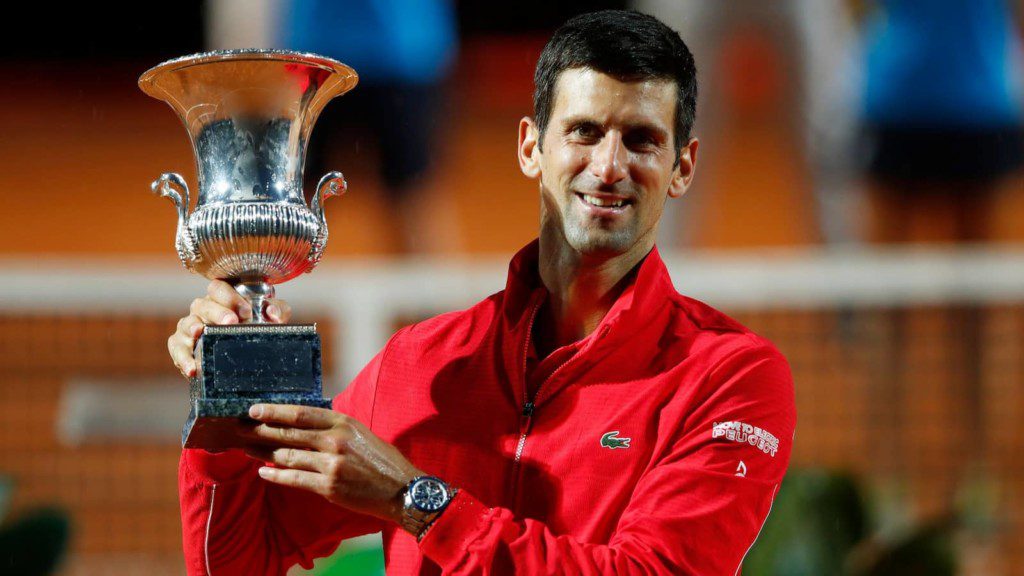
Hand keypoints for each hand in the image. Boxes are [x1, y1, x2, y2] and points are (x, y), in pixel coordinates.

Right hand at [167, 280, 292, 377]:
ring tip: (200, 333)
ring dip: (193, 328)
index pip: (218, 288)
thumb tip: (274, 314)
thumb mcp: (269, 318)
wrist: (242, 357)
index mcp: (221, 298)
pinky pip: (176, 349)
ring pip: (187, 323)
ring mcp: (189, 326)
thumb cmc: (252, 328)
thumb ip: (277, 311)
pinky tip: (193, 368)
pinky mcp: (180, 345)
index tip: (246, 311)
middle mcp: (202, 309)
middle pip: (203, 304)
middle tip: (230, 322)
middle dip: (216, 312)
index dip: (230, 297)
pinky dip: (183, 358)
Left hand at [241, 404, 423, 525]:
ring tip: (246, 449)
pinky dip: (276, 475)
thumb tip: (302, 422)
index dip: (275, 411)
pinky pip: (294, 479)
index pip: (301, 413)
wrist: (401, 488)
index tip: (254, 409)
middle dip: (261, 430)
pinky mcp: (329, 487)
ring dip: (263, 452)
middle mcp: (336, 440)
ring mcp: (332, 464)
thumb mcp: (360, 433)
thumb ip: (334, 426)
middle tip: (240, 428)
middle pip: (289, 432)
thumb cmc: (381, 459)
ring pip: (288, 455)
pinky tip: (263, 472)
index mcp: (343, 422)